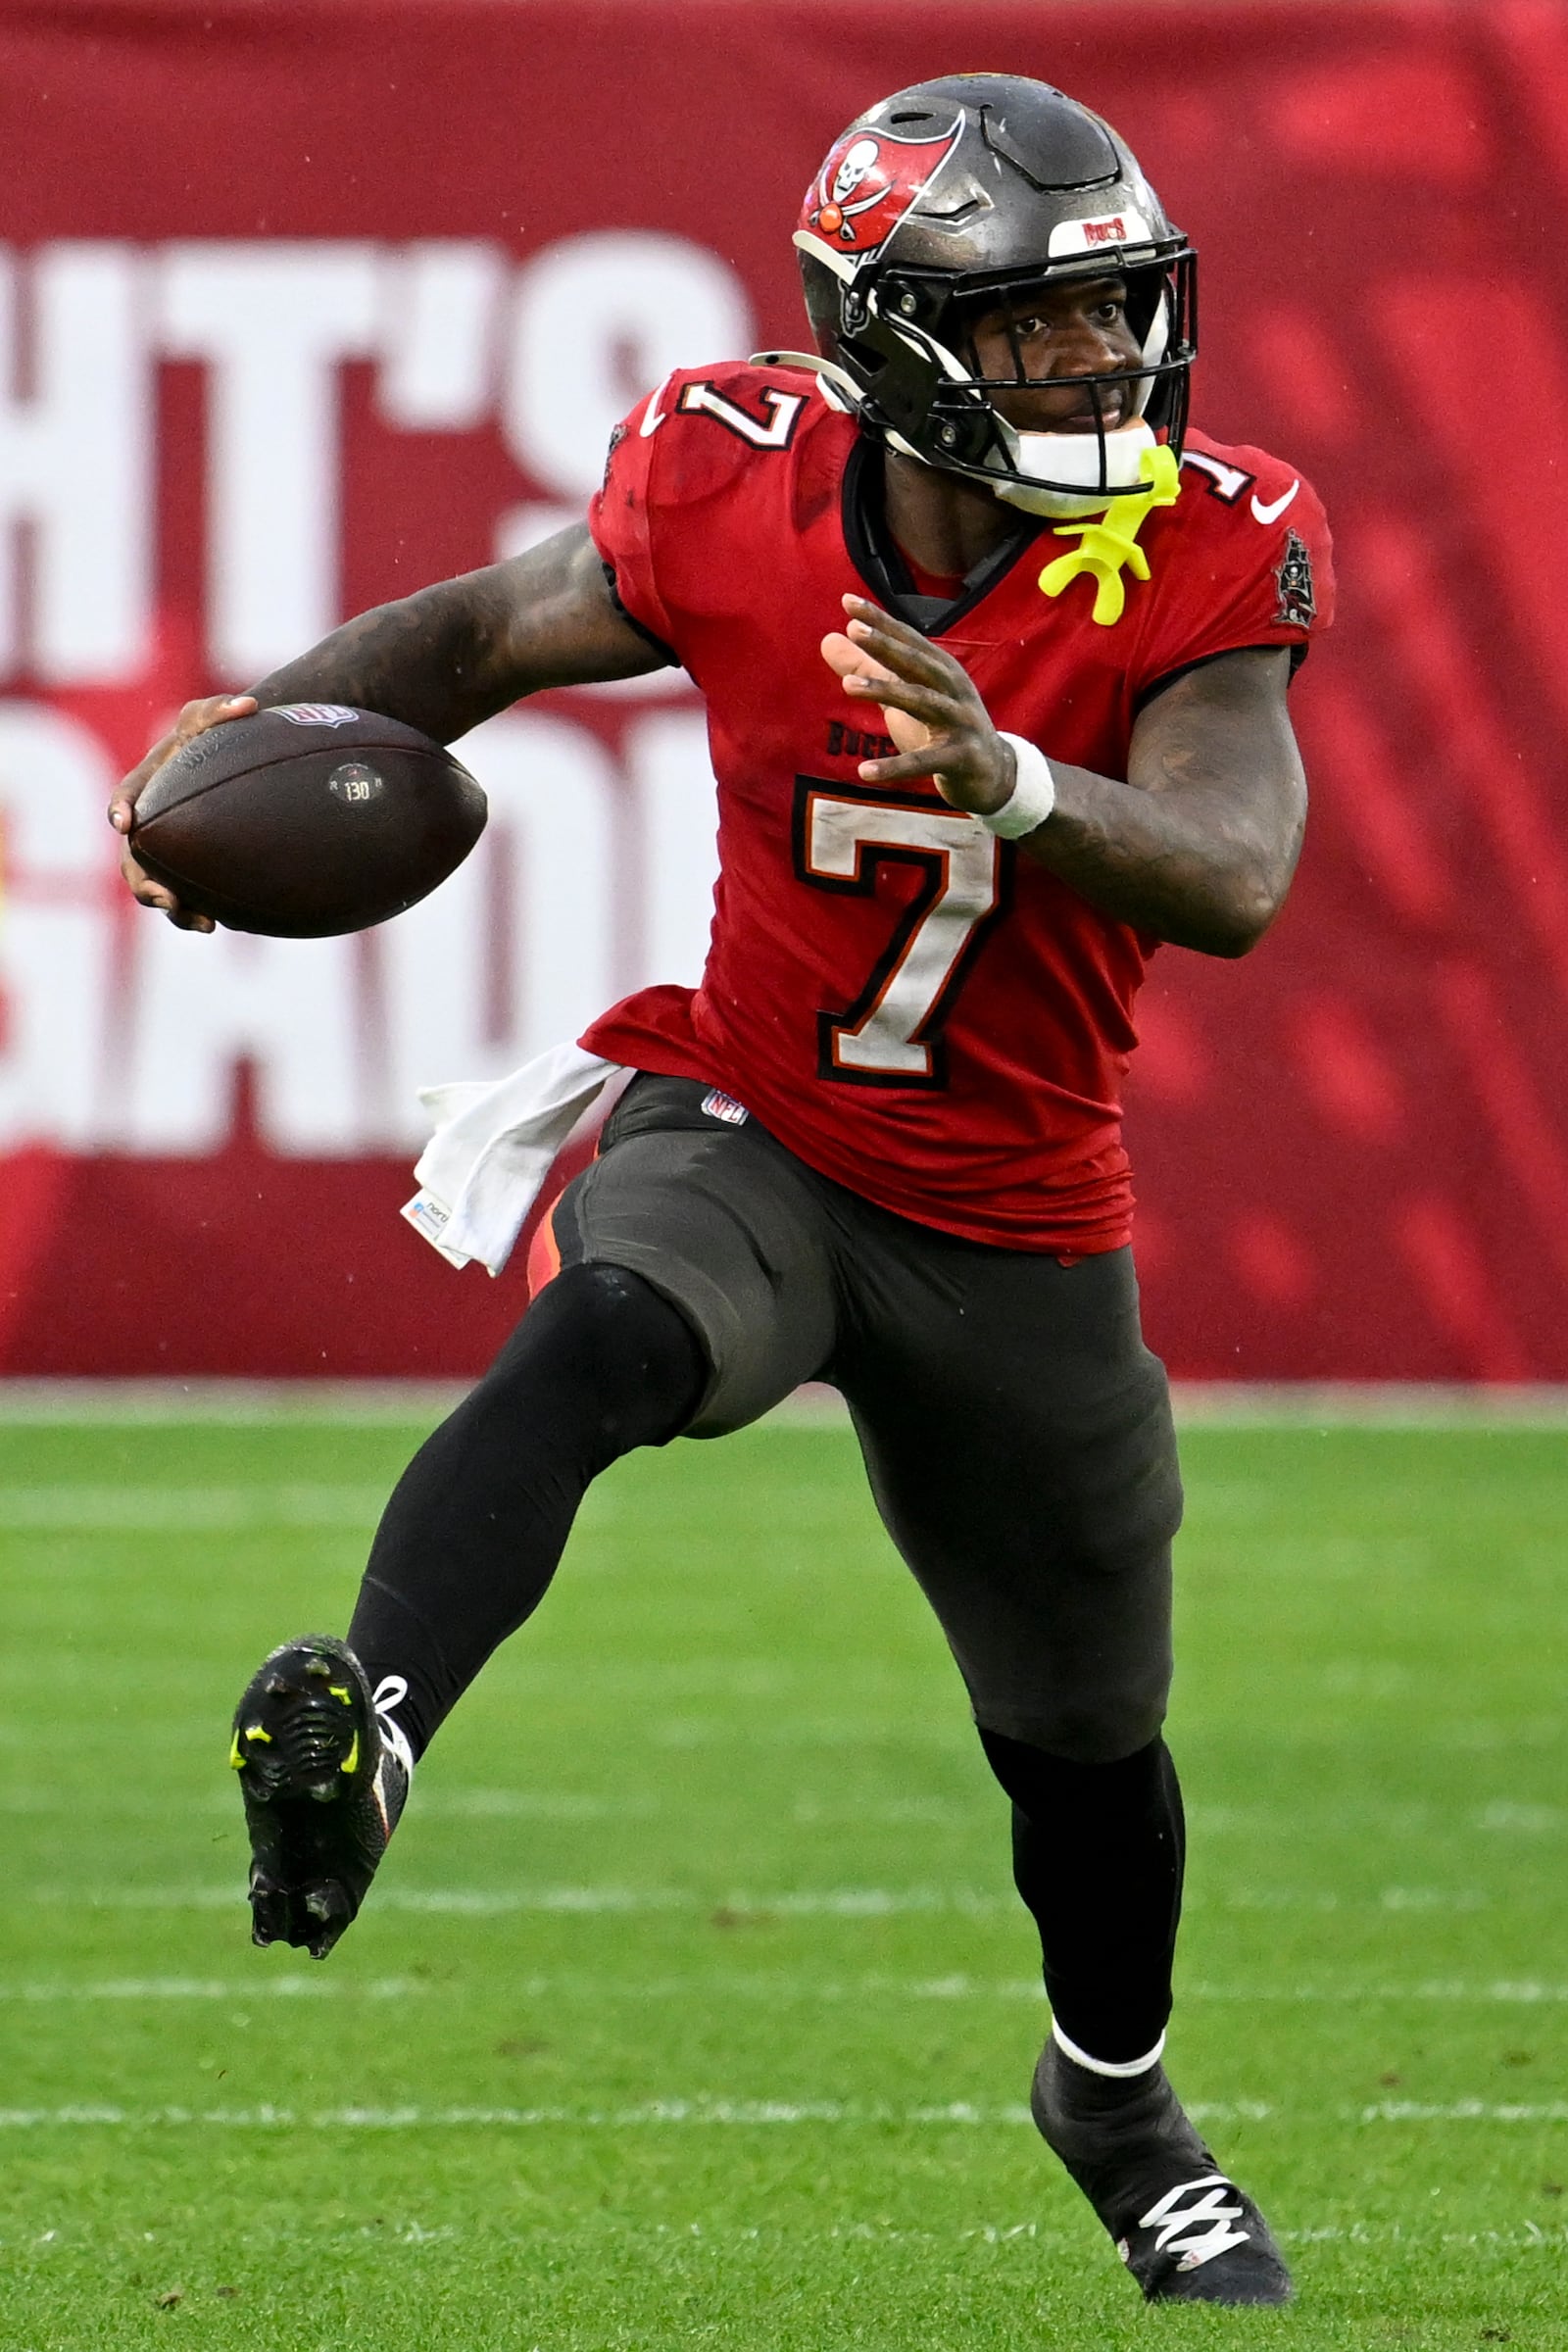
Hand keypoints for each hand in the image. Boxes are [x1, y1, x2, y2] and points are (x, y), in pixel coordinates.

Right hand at [108, 693, 257, 929]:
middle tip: (165, 897)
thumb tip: (249, 706)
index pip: (126, 797)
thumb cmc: (214, 736)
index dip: (120, 810)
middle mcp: (149, 826)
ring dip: (176, 911)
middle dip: (145, 884)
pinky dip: (200, 912)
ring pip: (159, 889)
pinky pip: (188, 897)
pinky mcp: (188, 871)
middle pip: (134, 861)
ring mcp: (167, 852)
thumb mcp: (211, 716)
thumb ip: (222, 708)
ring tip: (205, 923)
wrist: (229, 765)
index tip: (124, 824)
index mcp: (144, 788)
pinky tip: (226, 922)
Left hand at [819, 594, 1013, 817]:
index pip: (908, 641)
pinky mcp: (960, 758)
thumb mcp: (905, 697)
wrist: (993, 773)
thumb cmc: (942, 730)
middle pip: (918, 663)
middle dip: (887, 645)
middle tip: (854, 629)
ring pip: (921, 702)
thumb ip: (868, 669)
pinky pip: (924, 762)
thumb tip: (827, 639)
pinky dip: (895, 767)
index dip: (881, 621)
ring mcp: (960, 723)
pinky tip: (864, 772)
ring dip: (886, 691)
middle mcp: (954, 690)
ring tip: (847, 685)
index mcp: (942, 671)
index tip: (848, 601)